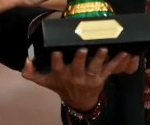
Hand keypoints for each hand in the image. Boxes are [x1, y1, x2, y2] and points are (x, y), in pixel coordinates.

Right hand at [21, 48, 139, 111]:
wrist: (78, 101)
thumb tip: (26, 60)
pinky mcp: (101, 78)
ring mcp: (89, 78)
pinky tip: (124, 52)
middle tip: (82, 48)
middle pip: (78, 66)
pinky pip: (110, 69)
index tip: (56, 51)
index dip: (56, 59)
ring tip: (104, 49)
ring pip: (95, 67)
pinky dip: (117, 61)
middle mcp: (75, 76)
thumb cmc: (60, 85)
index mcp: (61, 74)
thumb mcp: (44, 81)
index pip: (57, 66)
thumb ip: (31, 72)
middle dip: (80, 57)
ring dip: (100, 57)